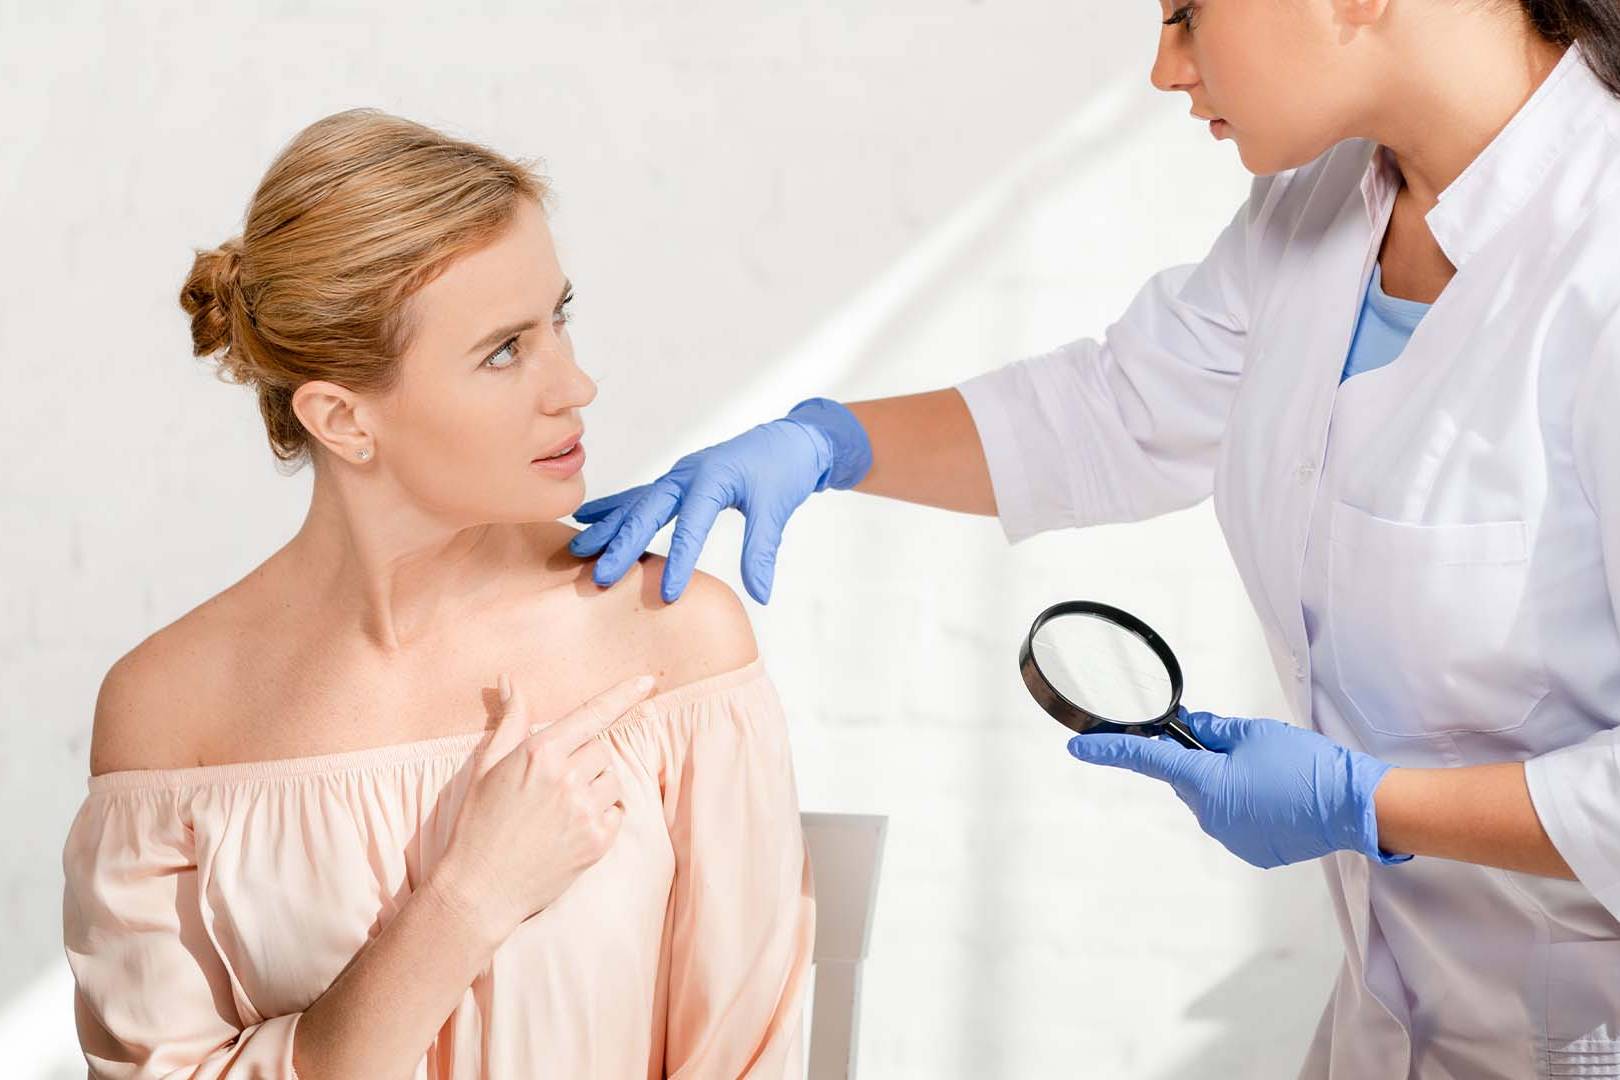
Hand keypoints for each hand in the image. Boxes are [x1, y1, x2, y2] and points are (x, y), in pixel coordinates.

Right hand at [434, 671, 656, 940]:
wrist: (480, 888)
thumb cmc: (478, 823)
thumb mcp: (487, 765)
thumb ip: (510, 720)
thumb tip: (510, 679)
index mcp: (540, 753)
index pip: (592, 714)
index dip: (623, 695)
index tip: (647, 681)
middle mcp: (566, 777)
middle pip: (601, 749)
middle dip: (584, 760)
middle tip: (554, 785)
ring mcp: (584, 810)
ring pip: (612, 780)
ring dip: (596, 788)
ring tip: (561, 809)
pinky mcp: (597, 841)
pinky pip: (617, 812)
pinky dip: (602, 816)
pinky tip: (571, 829)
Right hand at [569, 397, 873, 603]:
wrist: (789, 441)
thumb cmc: (783, 471)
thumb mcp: (777, 509)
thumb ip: (762, 551)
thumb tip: (761, 594)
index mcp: (713, 478)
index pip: (691, 525)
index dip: (678, 560)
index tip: (667, 594)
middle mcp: (687, 474)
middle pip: (648, 511)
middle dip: (624, 546)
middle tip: (601, 578)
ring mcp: (678, 475)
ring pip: (636, 503)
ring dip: (608, 527)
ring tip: (578, 550)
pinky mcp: (676, 481)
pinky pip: (639, 495)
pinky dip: (614, 508)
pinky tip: (588, 517)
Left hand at [1065, 707, 1411, 868]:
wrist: (1354, 807)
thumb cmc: (1308, 766)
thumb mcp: (1255, 734)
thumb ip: (1214, 732)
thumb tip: (1188, 730)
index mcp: (1206, 782)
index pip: (1146, 760)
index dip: (1108, 751)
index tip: (1078, 746)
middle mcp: (1211, 815)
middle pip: (1186, 780)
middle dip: (1200, 762)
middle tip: (1238, 747)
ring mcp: (1231, 837)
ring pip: (1211, 800)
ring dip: (1226, 784)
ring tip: (1270, 774)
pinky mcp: (1252, 849)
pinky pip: (1234, 820)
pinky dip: (1245, 805)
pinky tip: (1276, 796)